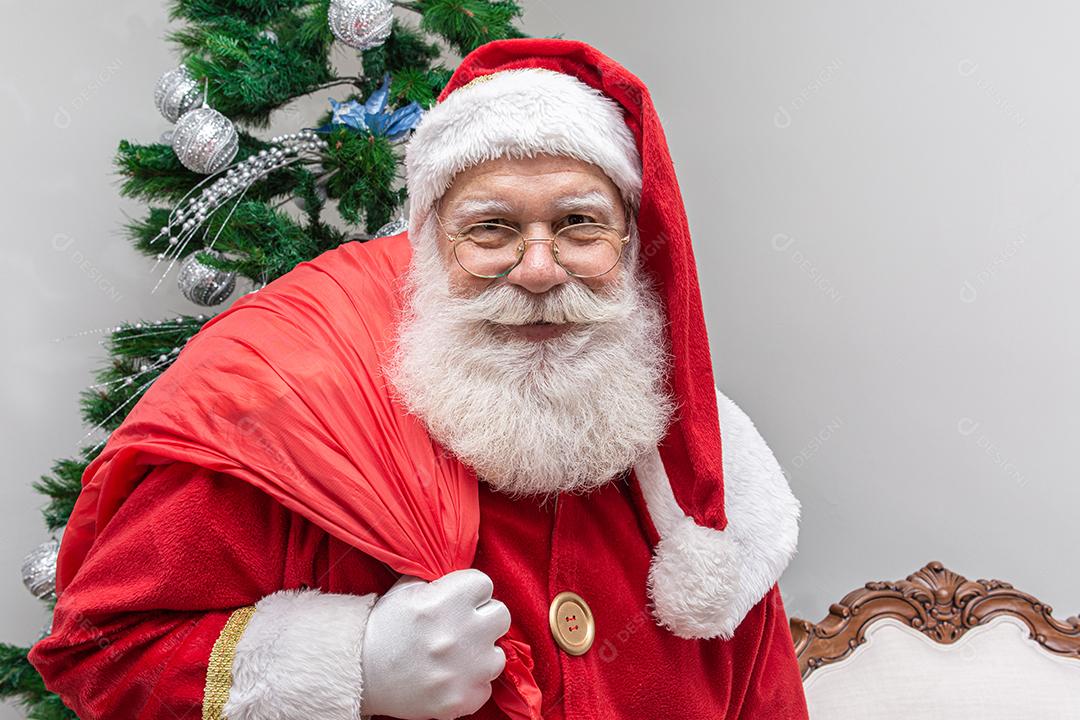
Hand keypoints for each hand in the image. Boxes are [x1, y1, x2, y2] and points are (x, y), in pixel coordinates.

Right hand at [359, 568, 511, 719]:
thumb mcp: (405, 590)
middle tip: (464, 627)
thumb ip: (438, 580)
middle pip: (501, 615)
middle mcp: (460, 634)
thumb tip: (462, 576)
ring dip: (481, 654)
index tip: (460, 600)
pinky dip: (471, 684)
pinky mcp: (462, 699)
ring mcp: (464, 670)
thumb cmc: (383, 628)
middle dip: (483, 618)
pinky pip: (486, 688)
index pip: (484, 583)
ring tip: (457, 656)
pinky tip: (451, 677)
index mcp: (446, 601)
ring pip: (498, 654)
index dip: (471, 591)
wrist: (359, 674)